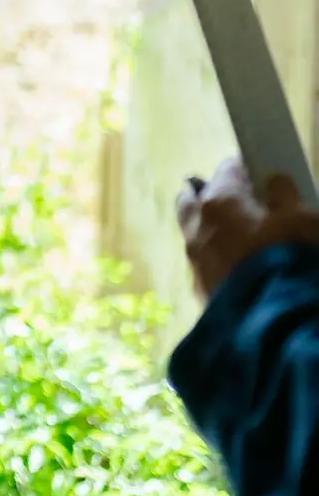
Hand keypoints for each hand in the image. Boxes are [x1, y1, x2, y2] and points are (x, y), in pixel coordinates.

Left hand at [176, 157, 318, 301]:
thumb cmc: (290, 260)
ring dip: (212, 230)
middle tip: (238, 201)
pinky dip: (217, 259)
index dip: (246, 171)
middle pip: (193, 199)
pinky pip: (205, 265)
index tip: (260, 176)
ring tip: (241, 238)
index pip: (227, 170)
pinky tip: (238, 267)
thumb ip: (284, 195)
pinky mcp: (200, 294)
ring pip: (195, 235)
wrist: (275, 325)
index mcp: (219, 202)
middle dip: (210, 194)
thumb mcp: (302, 219)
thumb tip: (272, 183)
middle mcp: (197, 229)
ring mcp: (195, 263)